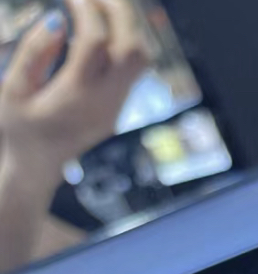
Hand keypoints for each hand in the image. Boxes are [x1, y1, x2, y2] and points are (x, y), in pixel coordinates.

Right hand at [0, 0, 148, 181]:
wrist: (35, 170)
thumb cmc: (17, 129)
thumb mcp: (12, 89)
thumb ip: (34, 52)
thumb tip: (59, 20)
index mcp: (76, 98)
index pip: (95, 42)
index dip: (85, 9)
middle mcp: (104, 104)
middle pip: (132, 48)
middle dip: (118, 11)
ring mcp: (115, 108)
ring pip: (141, 60)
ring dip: (126, 27)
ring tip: (98, 8)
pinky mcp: (117, 110)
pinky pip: (133, 70)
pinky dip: (122, 43)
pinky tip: (96, 34)